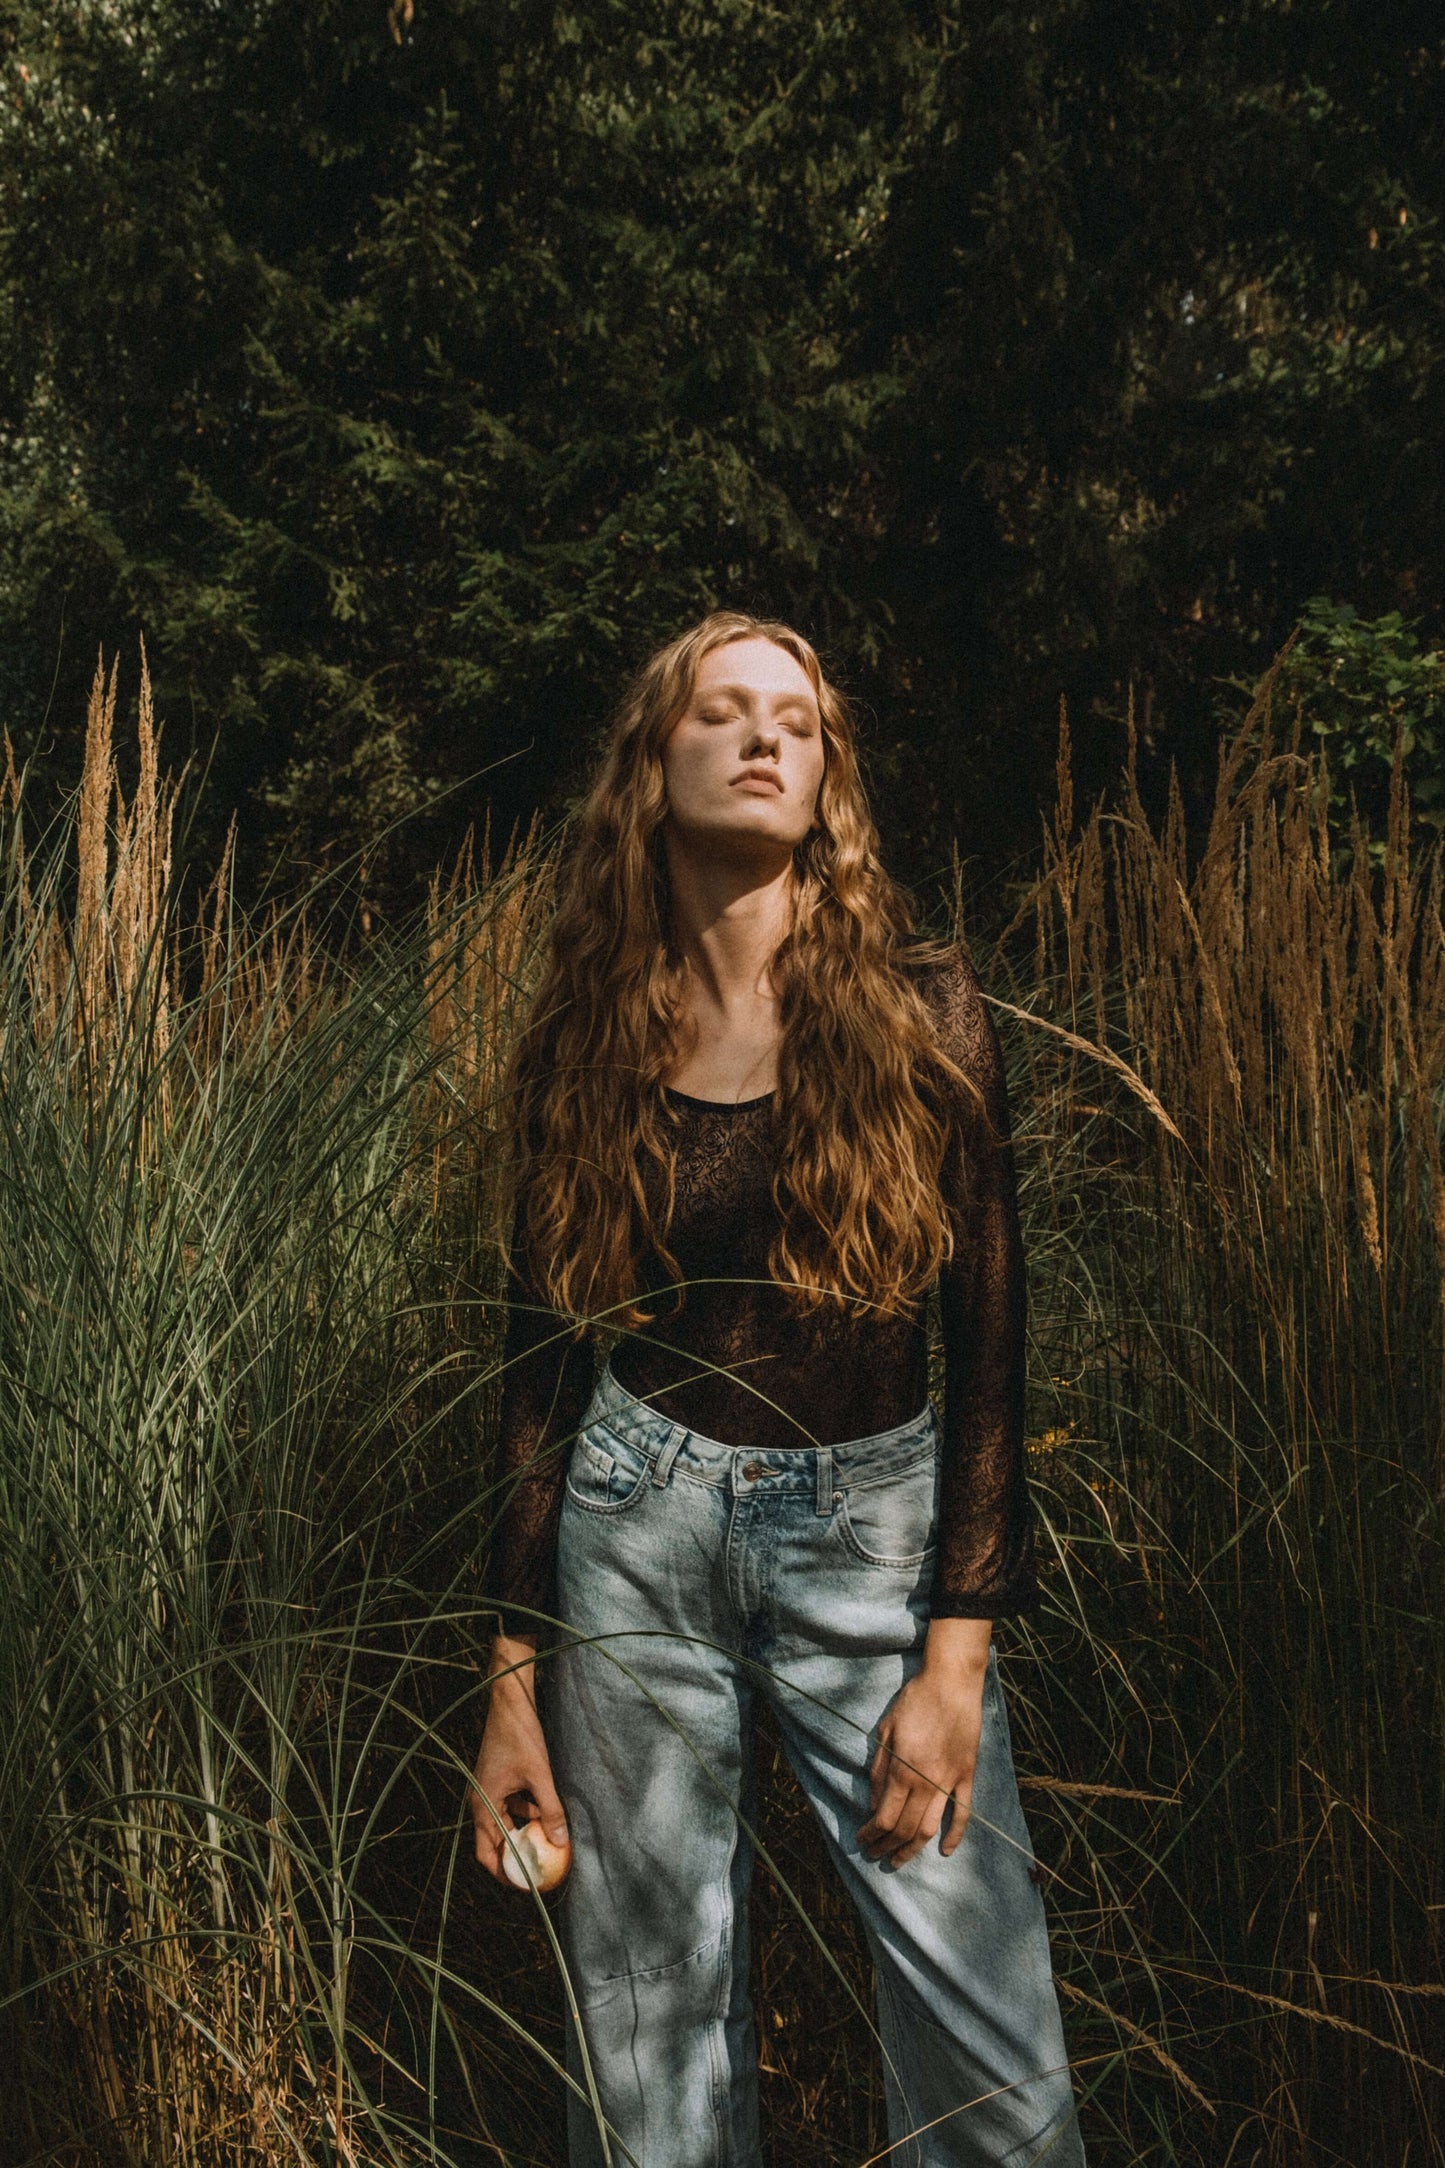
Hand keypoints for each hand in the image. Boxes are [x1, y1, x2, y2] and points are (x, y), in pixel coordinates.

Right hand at [470, 1634, 569, 1885]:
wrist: (510, 1702)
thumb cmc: (520, 1736)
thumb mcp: (539, 1775)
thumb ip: (550, 1809)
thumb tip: (560, 1841)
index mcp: (483, 1806)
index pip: (488, 1855)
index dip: (506, 1874)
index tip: (528, 1885)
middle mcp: (480, 1802)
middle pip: (496, 1843)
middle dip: (517, 1857)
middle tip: (541, 1870)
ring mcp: (488, 1791)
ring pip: (505, 1824)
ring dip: (524, 1834)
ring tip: (549, 1843)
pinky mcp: (498, 1781)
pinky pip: (510, 1808)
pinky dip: (526, 1814)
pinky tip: (547, 1813)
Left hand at [857, 1619, 990, 1866]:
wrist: (952, 1682)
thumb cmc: (914, 1701)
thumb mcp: (885, 1729)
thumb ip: (878, 1769)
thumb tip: (873, 1804)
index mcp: (902, 1769)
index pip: (884, 1817)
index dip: (870, 1834)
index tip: (861, 1839)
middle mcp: (926, 1781)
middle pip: (905, 1828)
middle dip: (886, 1846)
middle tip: (876, 1855)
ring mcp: (950, 1780)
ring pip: (931, 1828)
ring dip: (913, 1849)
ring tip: (899, 1860)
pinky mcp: (967, 1775)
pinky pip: (963, 1812)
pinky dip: (955, 1835)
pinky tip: (945, 1851)